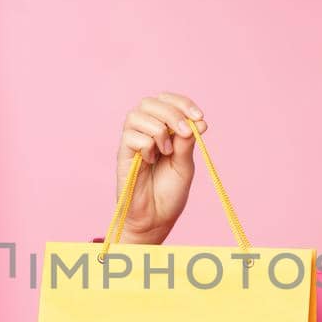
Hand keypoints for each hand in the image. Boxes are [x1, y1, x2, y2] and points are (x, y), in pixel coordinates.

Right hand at [113, 92, 207, 244]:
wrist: (155, 220)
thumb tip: (198, 121)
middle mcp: (144, 132)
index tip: (199, 117)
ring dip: (158, 130)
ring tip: (166, 151)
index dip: (182, 103)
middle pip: (150, 102)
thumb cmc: (169, 194)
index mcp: (162, 130)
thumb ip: (186, 143)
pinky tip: (151, 161)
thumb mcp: (185, 165)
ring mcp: (132, 143)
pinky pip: (131, 137)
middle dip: (171, 112)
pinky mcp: (122, 155)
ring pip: (137, 115)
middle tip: (185, 133)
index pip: (167, 101)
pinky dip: (147, 145)